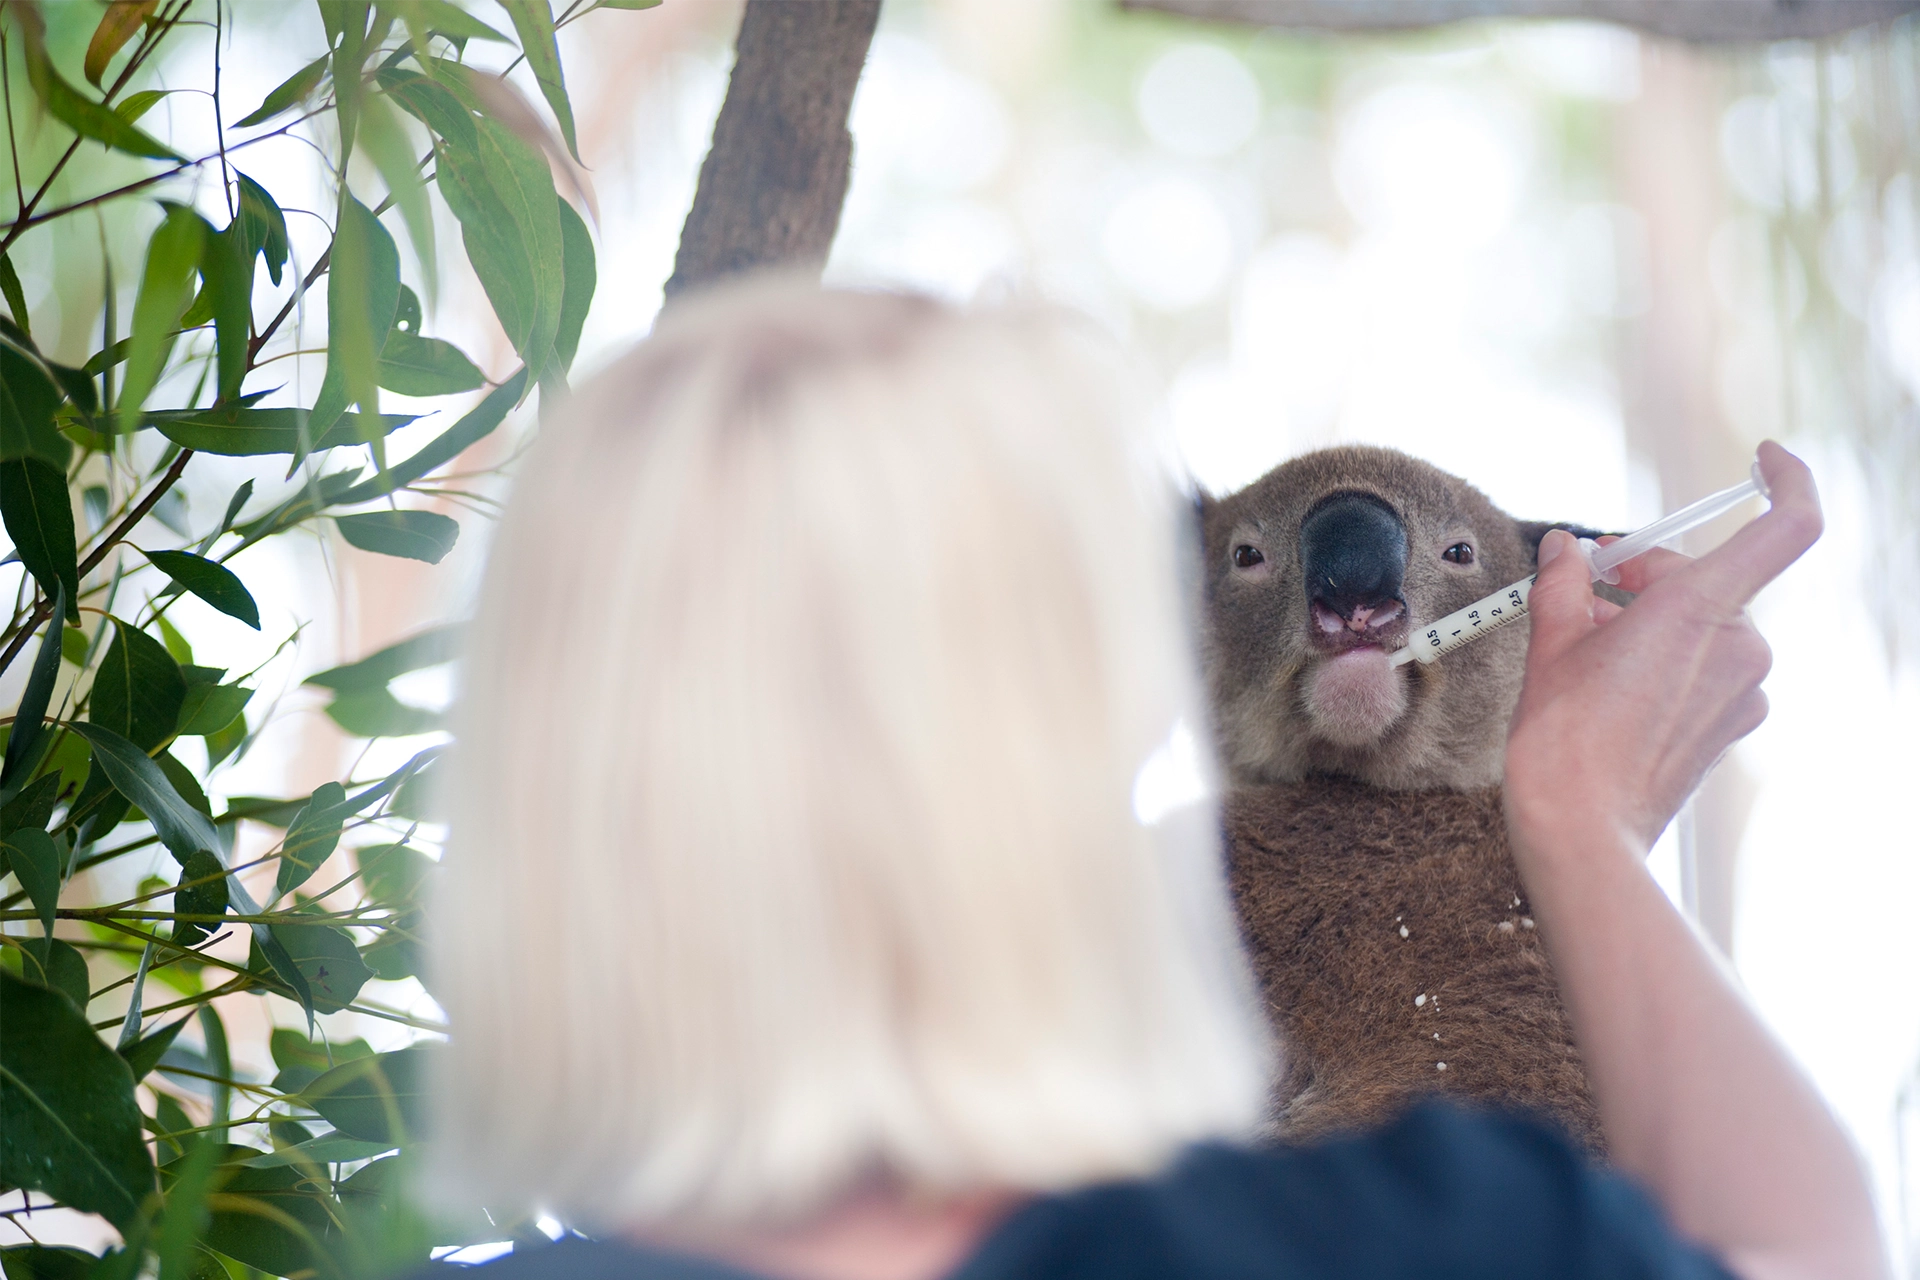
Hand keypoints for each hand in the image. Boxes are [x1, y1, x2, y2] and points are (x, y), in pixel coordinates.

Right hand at [1505, 441, 1821, 860]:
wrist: (1581, 832)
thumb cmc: (1564, 743)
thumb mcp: (1551, 643)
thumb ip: (1566, 583)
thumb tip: (1567, 553)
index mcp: (1699, 610)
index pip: (1785, 526)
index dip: (1787, 480)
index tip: (1764, 459)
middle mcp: (1738, 646)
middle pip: (1710, 578)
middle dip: (1648, 575)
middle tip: (1588, 587)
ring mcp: (1742, 690)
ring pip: (1703, 626)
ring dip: (1651, 623)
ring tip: (1586, 650)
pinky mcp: (1732, 723)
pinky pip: (1705, 668)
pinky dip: (1664, 662)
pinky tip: (1611, 687)